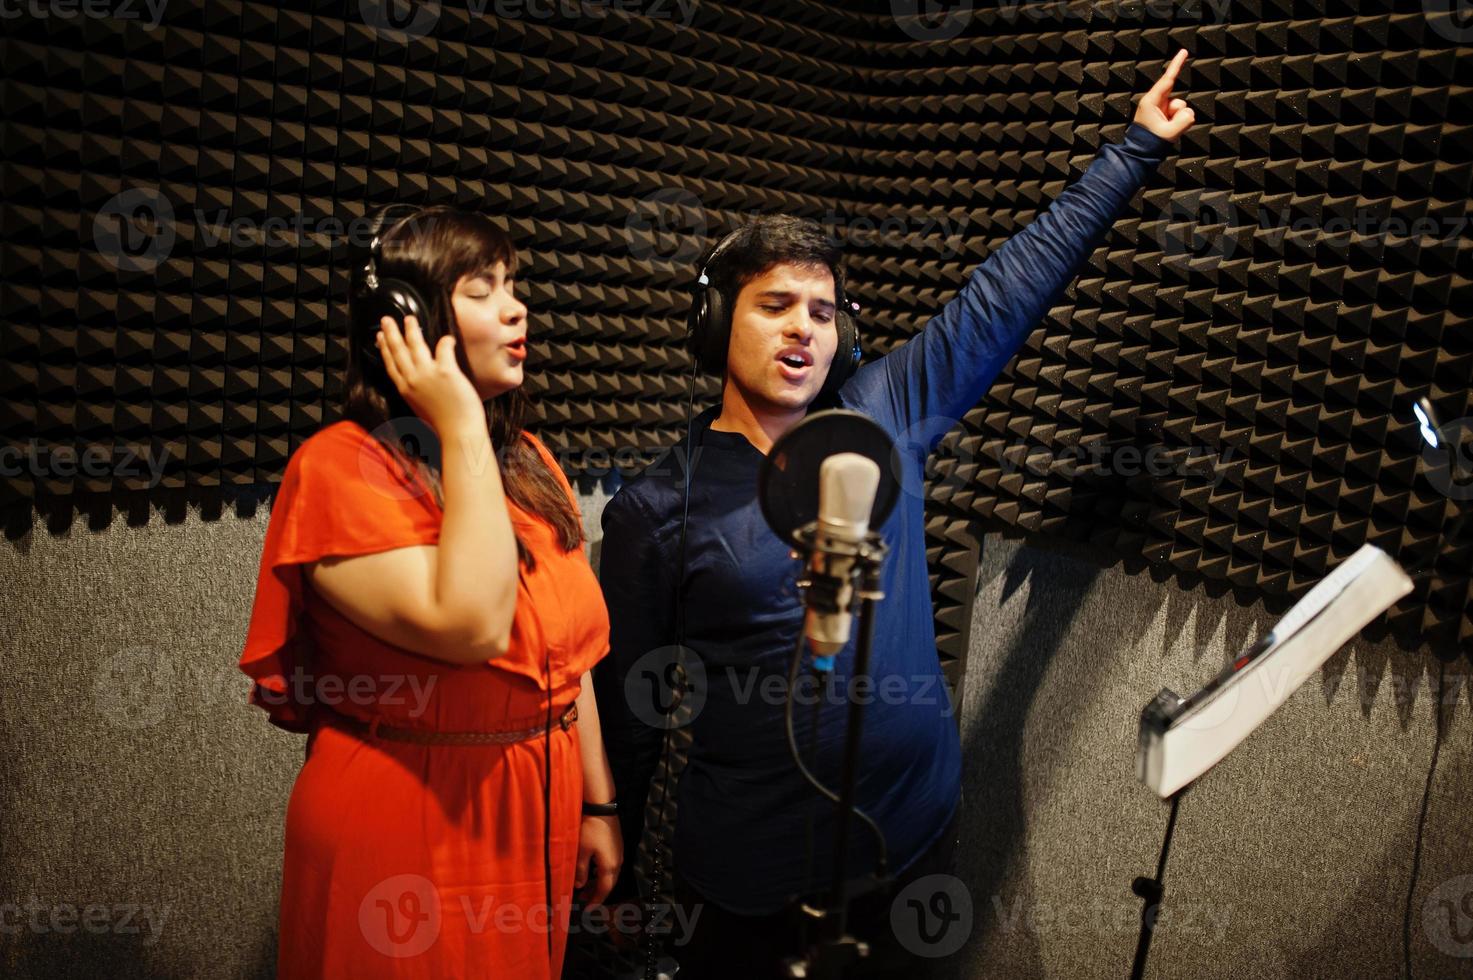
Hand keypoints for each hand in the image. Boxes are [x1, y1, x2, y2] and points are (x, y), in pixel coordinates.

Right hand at [376, 314, 484, 435]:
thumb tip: (421, 382)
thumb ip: (419, 393)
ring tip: (409, 319)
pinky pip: (443, 348)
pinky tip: (448, 338)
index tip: (380, 337)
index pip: (391, 365)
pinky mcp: (446, 371)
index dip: (385, 349)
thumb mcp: (422, 408)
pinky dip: (446, 341)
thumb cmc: (444, 425)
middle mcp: (412, 380)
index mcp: (406, 390)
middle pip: (398, 351)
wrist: (458, 433)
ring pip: (415, 345)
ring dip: (411, 330)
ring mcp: (428, 375)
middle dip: (391, 333)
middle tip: (386, 319)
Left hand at [575, 814, 622, 907]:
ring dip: (598, 882)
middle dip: (596, 893)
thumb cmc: (590, 829)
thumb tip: (580, 886)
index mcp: (609, 866)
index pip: (604, 889)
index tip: (588, 910)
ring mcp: (618, 852)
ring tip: (585, 886)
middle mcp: (617, 861)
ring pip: (610, 874)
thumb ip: (581, 871)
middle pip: (609, 883)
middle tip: (583, 900)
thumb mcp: (581, 852)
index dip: (596, 901)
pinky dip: (601, 872)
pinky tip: (592, 870)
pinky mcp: (616, 845)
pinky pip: (610, 865)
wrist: (601, 807)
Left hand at [1134, 48, 1195, 141]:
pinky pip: (1181, 116)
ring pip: (1182, 109)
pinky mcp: (1165, 116)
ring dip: (1178, 121)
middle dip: (1177, 114)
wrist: (1140, 154)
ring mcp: (1161, 109)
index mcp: (1151, 101)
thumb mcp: (1170, 133)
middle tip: (1166, 128)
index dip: (1177, 64)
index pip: (1168, 79)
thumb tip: (1189, 113)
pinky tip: (1167, 131)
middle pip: (1178, 101)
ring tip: (1164, 132)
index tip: (1184, 51)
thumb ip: (1185, 120)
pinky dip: (1179, 124)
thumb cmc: (1150, 143)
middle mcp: (1156, 103)